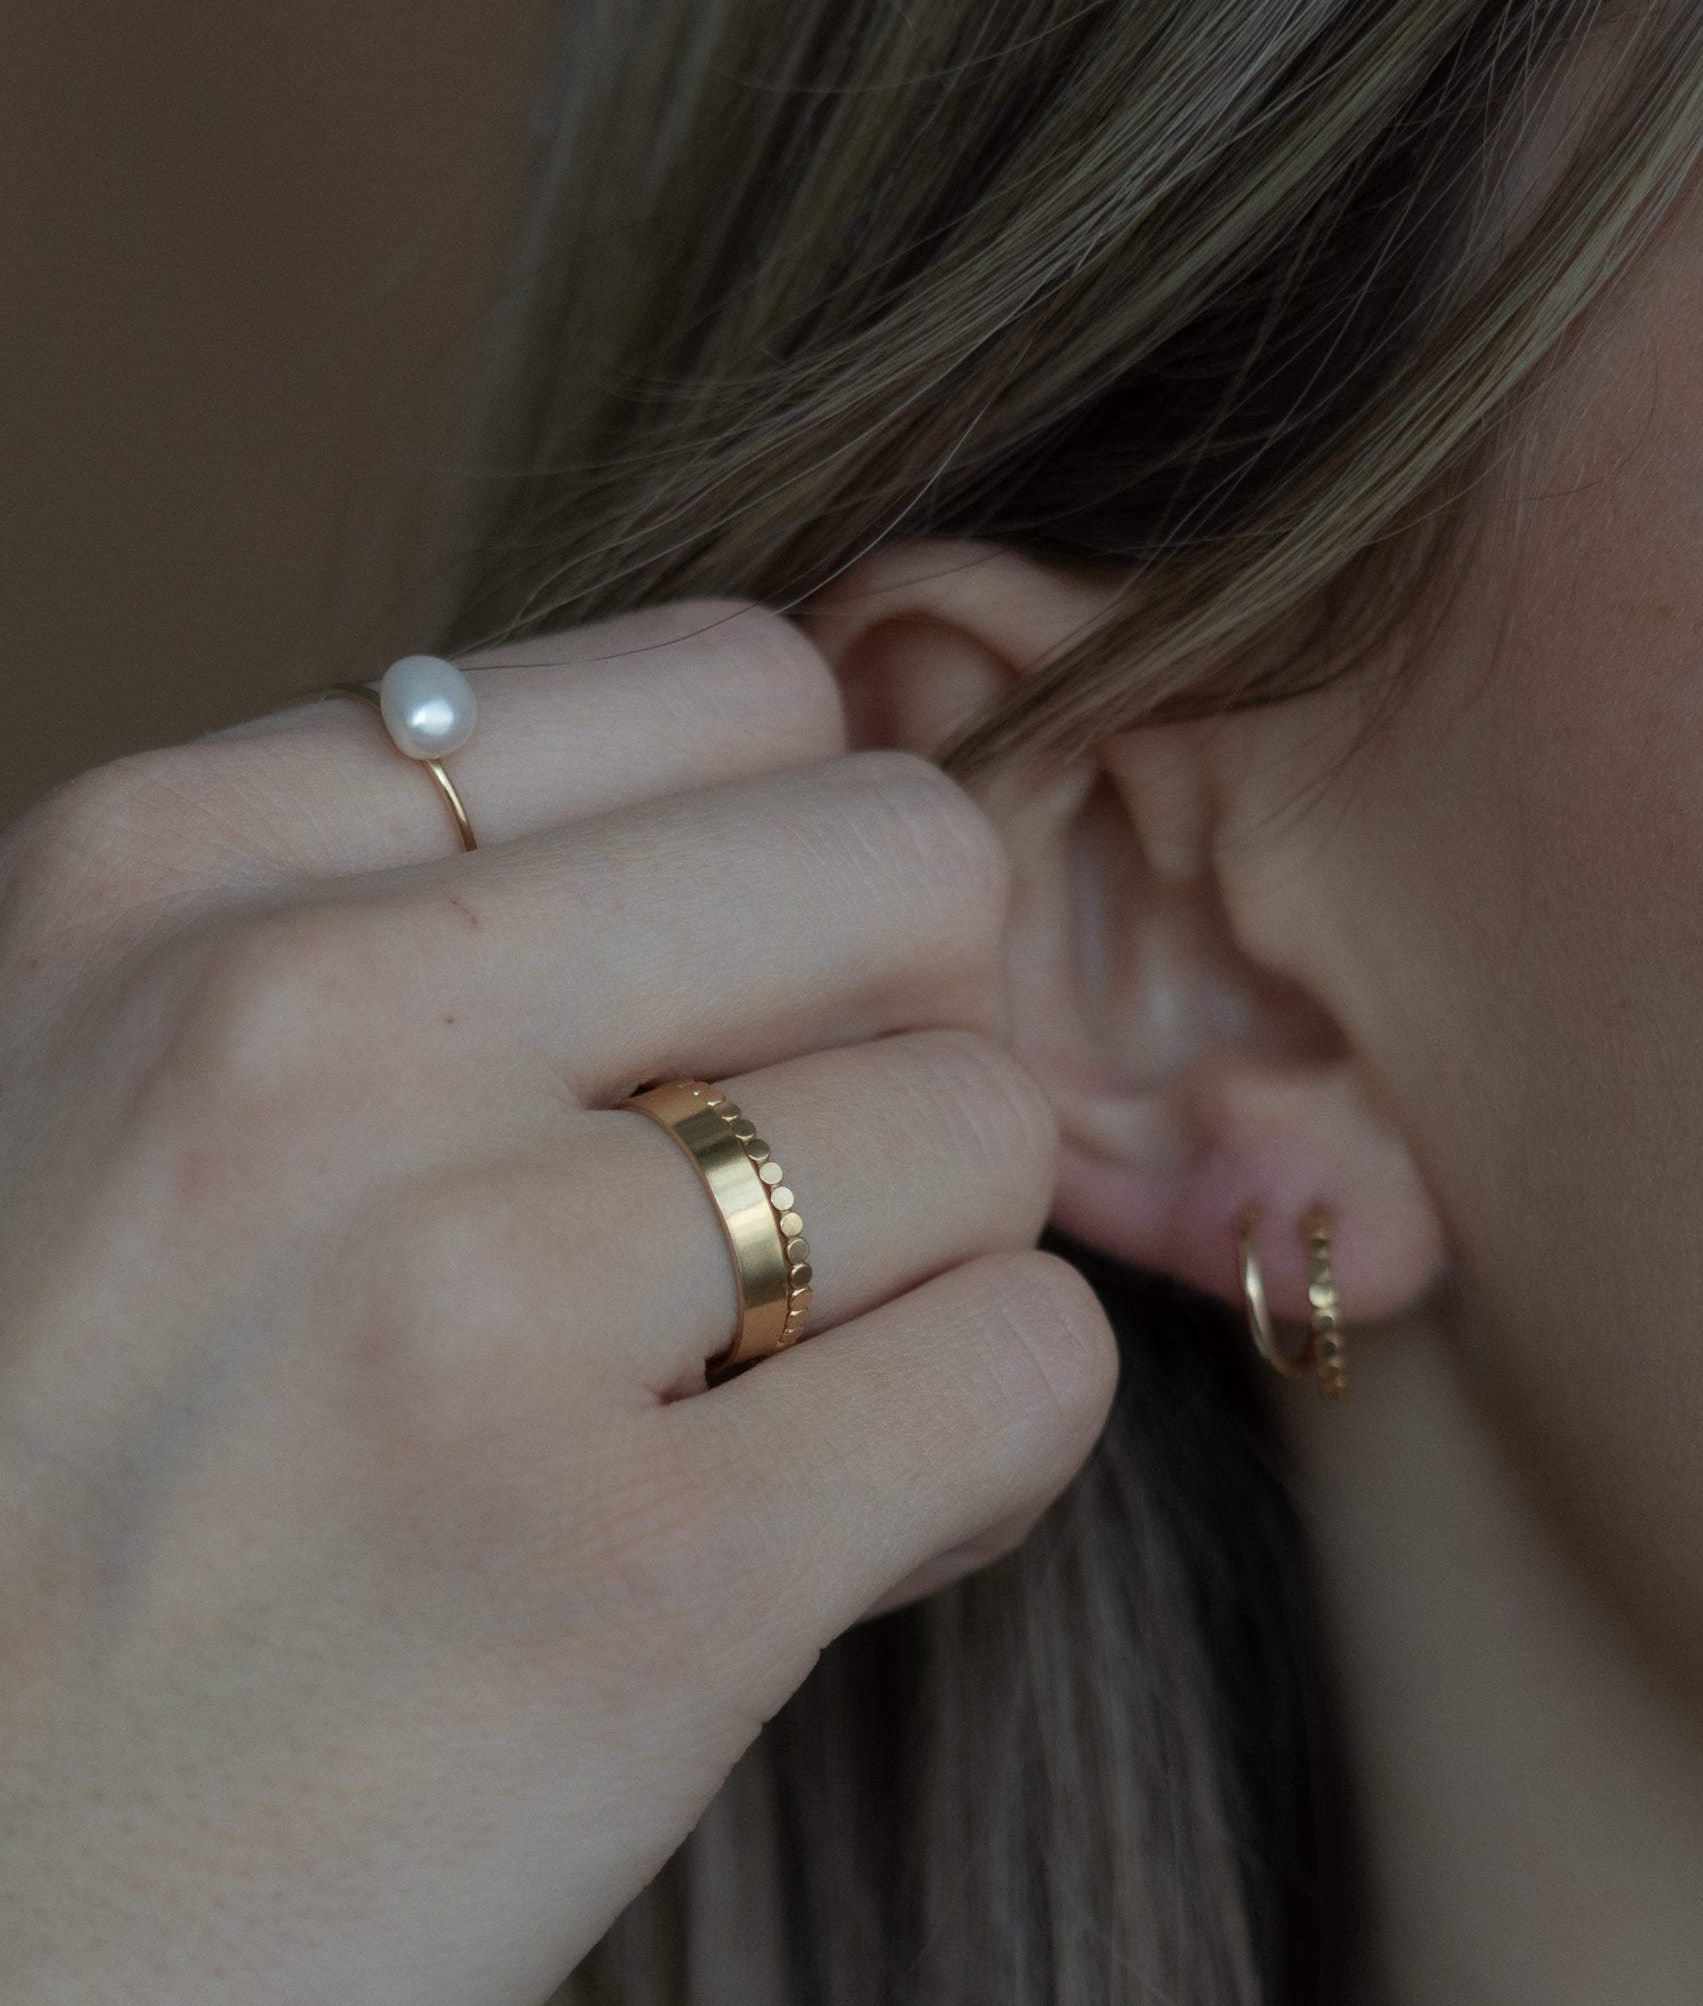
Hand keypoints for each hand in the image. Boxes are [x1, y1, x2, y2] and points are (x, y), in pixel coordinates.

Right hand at [0, 605, 1115, 2003]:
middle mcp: (307, 1032)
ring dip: (931, 1267)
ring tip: (772, 1397)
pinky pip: (1030, 1368)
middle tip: (802, 1186)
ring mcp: (466, 1303)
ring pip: (989, 1124)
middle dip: (909, 1022)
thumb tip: (789, 829)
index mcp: (184, 872)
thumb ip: (421, 917)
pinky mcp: (628, 1593)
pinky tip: (821, 1536)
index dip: (799, 860)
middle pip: (911, 857)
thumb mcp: (124, 1083)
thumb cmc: (49, 1479)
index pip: (738, 684)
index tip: (738, 1014)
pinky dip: (981, 1451)